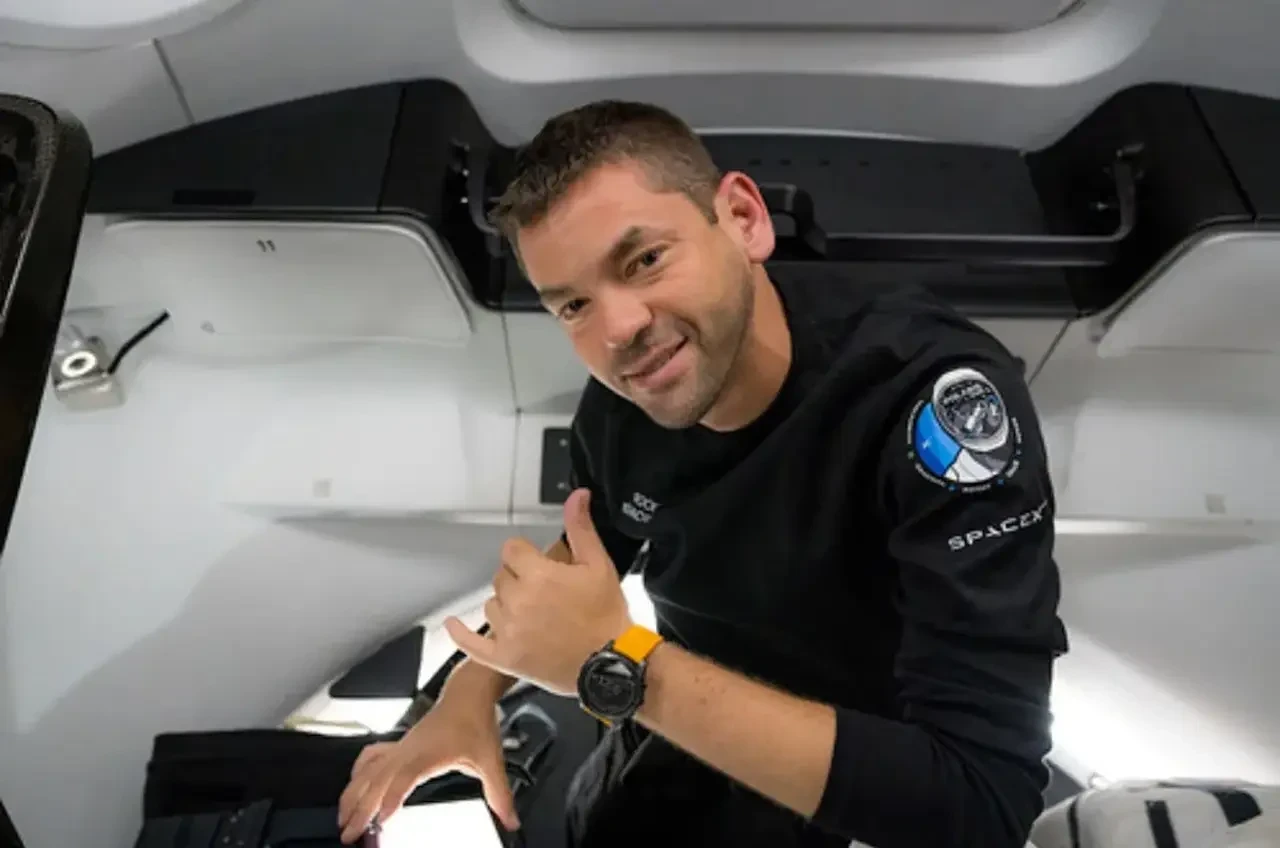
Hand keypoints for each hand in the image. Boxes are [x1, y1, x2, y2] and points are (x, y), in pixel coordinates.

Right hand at [336, 697, 518, 842]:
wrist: (468, 692)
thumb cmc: (476, 720)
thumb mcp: (491, 760)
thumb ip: (499, 793)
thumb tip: (510, 820)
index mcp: (428, 753)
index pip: (404, 778)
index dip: (391, 798)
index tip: (381, 820)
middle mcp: (408, 749)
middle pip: (376, 780)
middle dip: (359, 809)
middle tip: (350, 835)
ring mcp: (401, 746)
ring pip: (368, 771)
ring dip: (352, 795)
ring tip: (342, 819)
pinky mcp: (400, 744)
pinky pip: (372, 757)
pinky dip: (358, 773)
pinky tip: (353, 785)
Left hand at [445, 488, 632, 696]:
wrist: (611, 664)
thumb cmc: (606, 616)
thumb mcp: (598, 565)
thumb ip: (581, 529)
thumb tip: (577, 497)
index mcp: (538, 576)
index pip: (512, 550)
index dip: (527, 554)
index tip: (541, 564)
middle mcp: (518, 602)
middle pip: (501, 576)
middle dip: (519, 578)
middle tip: (545, 592)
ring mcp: (508, 631)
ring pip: (492, 604)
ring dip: (506, 604)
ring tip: (534, 614)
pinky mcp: (505, 657)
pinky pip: (472, 644)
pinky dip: (460, 633)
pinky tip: (453, 624)